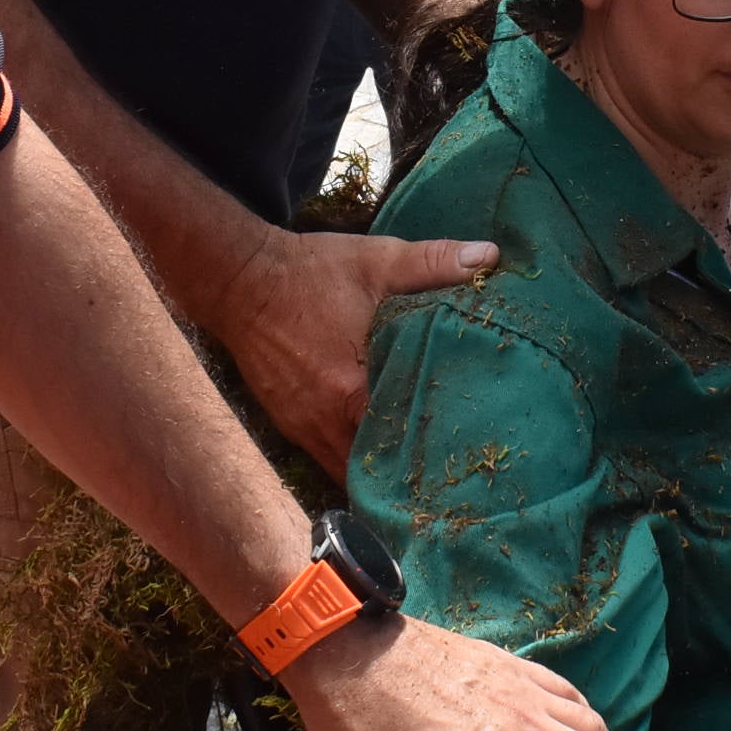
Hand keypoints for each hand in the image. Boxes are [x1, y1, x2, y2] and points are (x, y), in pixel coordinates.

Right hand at [211, 227, 495, 477]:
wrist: (240, 281)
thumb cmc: (312, 272)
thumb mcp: (377, 260)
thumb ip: (434, 262)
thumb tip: (490, 256)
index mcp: (355, 386)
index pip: (406, 439)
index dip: (438, 451)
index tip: (467, 457)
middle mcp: (328, 418)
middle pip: (377, 469)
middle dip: (410, 473)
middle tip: (450, 474)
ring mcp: (305, 427)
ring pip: (349, 471)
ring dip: (379, 471)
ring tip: (418, 474)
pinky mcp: (289, 425)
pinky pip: (328, 458)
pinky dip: (353, 460)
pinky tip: (378, 455)